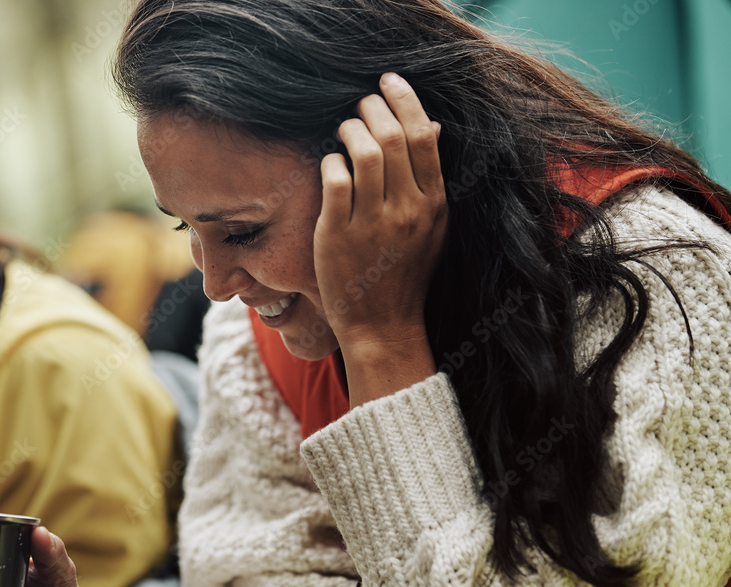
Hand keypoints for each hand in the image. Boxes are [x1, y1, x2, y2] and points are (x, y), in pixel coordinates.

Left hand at [316, 72, 445, 403]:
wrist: (383, 325)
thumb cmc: (405, 274)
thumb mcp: (432, 228)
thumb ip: (430, 180)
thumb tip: (429, 127)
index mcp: (434, 204)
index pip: (424, 137)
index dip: (405, 101)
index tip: (390, 82)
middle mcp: (408, 210)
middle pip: (393, 137)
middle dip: (373, 107)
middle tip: (361, 102)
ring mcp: (373, 222)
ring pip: (364, 152)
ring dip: (349, 129)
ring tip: (344, 128)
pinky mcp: (339, 234)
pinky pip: (334, 179)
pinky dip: (330, 161)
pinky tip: (330, 163)